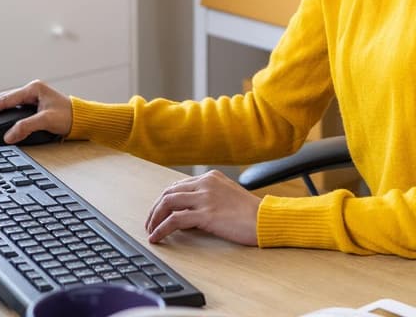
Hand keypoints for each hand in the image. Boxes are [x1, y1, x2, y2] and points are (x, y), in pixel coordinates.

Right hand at [0, 79, 73, 143]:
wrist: (83, 118)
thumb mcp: (47, 121)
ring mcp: (31, 97)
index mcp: (33, 89)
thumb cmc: (69, 116)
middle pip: (1, 98)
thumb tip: (8, 136)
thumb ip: (26, 127)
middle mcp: (31, 91)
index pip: (4, 99)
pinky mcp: (32, 104)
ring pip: (5, 102)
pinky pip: (10, 107)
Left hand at [145, 170, 260, 246]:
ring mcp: (205, 197)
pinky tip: (157, 237)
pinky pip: (175, 220)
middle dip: (155, 208)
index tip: (158, 212)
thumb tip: (189, 214)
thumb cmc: (251, 212)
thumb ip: (210, 197)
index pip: (178, 185)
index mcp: (211, 177)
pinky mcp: (206, 214)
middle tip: (149, 223)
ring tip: (150, 231)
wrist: (266, 219)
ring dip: (154, 218)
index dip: (164, 200)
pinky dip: (161, 228)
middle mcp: (206, 183)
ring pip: (168, 203)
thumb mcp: (228, 196)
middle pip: (169, 192)